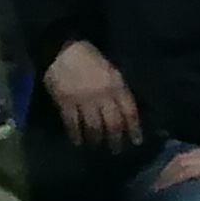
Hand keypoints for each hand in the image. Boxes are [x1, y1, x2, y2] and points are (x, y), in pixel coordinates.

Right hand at [43, 39, 143, 154]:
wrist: (63, 50)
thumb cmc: (90, 59)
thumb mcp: (112, 71)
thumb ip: (118, 90)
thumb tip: (123, 110)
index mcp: (117, 87)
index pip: (129, 112)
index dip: (134, 128)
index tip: (136, 141)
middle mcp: (103, 96)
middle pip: (113, 123)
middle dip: (115, 138)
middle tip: (116, 150)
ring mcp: (84, 100)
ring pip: (94, 125)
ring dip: (96, 139)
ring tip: (96, 147)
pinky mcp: (65, 102)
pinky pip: (72, 122)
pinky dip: (75, 134)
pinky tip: (77, 142)